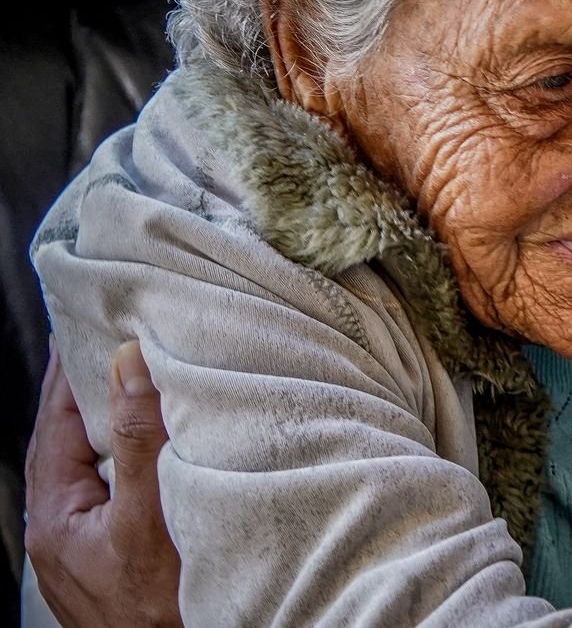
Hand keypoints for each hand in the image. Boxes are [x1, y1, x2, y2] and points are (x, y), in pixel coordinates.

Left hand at [25, 341, 181, 627]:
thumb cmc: (162, 611)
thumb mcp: (148, 518)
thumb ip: (139, 441)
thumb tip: (127, 365)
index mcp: (54, 518)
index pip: (53, 423)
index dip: (69, 373)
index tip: (80, 328)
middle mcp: (60, 533)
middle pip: (65, 444)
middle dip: (84, 393)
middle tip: (103, 344)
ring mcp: (84, 551)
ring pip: (89, 470)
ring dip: (108, 427)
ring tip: (129, 387)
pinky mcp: (113, 562)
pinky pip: (112, 494)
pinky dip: (128, 462)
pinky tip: (152, 454)